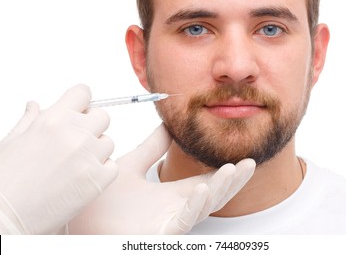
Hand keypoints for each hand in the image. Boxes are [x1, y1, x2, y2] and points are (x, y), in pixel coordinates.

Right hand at [0, 84, 117, 233]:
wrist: (6, 220)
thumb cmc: (5, 182)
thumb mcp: (12, 142)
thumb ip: (30, 120)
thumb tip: (35, 105)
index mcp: (53, 120)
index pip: (83, 93)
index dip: (82, 101)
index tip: (81, 109)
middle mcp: (75, 135)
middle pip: (103, 116)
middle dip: (92, 125)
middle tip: (78, 140)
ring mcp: (89, 157)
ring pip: (109, 142)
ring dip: (97, 150)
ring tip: (76, 164)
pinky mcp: (99, 180)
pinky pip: (113, 166)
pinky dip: (103, 171)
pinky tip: (83, 178)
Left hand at [68, 124, 254, 233]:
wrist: (80, 219)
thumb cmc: (103, 198)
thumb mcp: (131, 165)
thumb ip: (151, 148)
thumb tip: (166, 126)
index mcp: (171, 195)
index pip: (206, 182)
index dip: (224, 172)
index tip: (240, 158)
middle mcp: (174, 210)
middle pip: (213, 195)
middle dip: (233, 181)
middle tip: (250, 163)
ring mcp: (168, 223)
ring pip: (203, 208)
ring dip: (220, 189)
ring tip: (232, 170)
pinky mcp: (159, 235)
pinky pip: (182, 221)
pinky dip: (194, 206)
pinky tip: (203, 189)